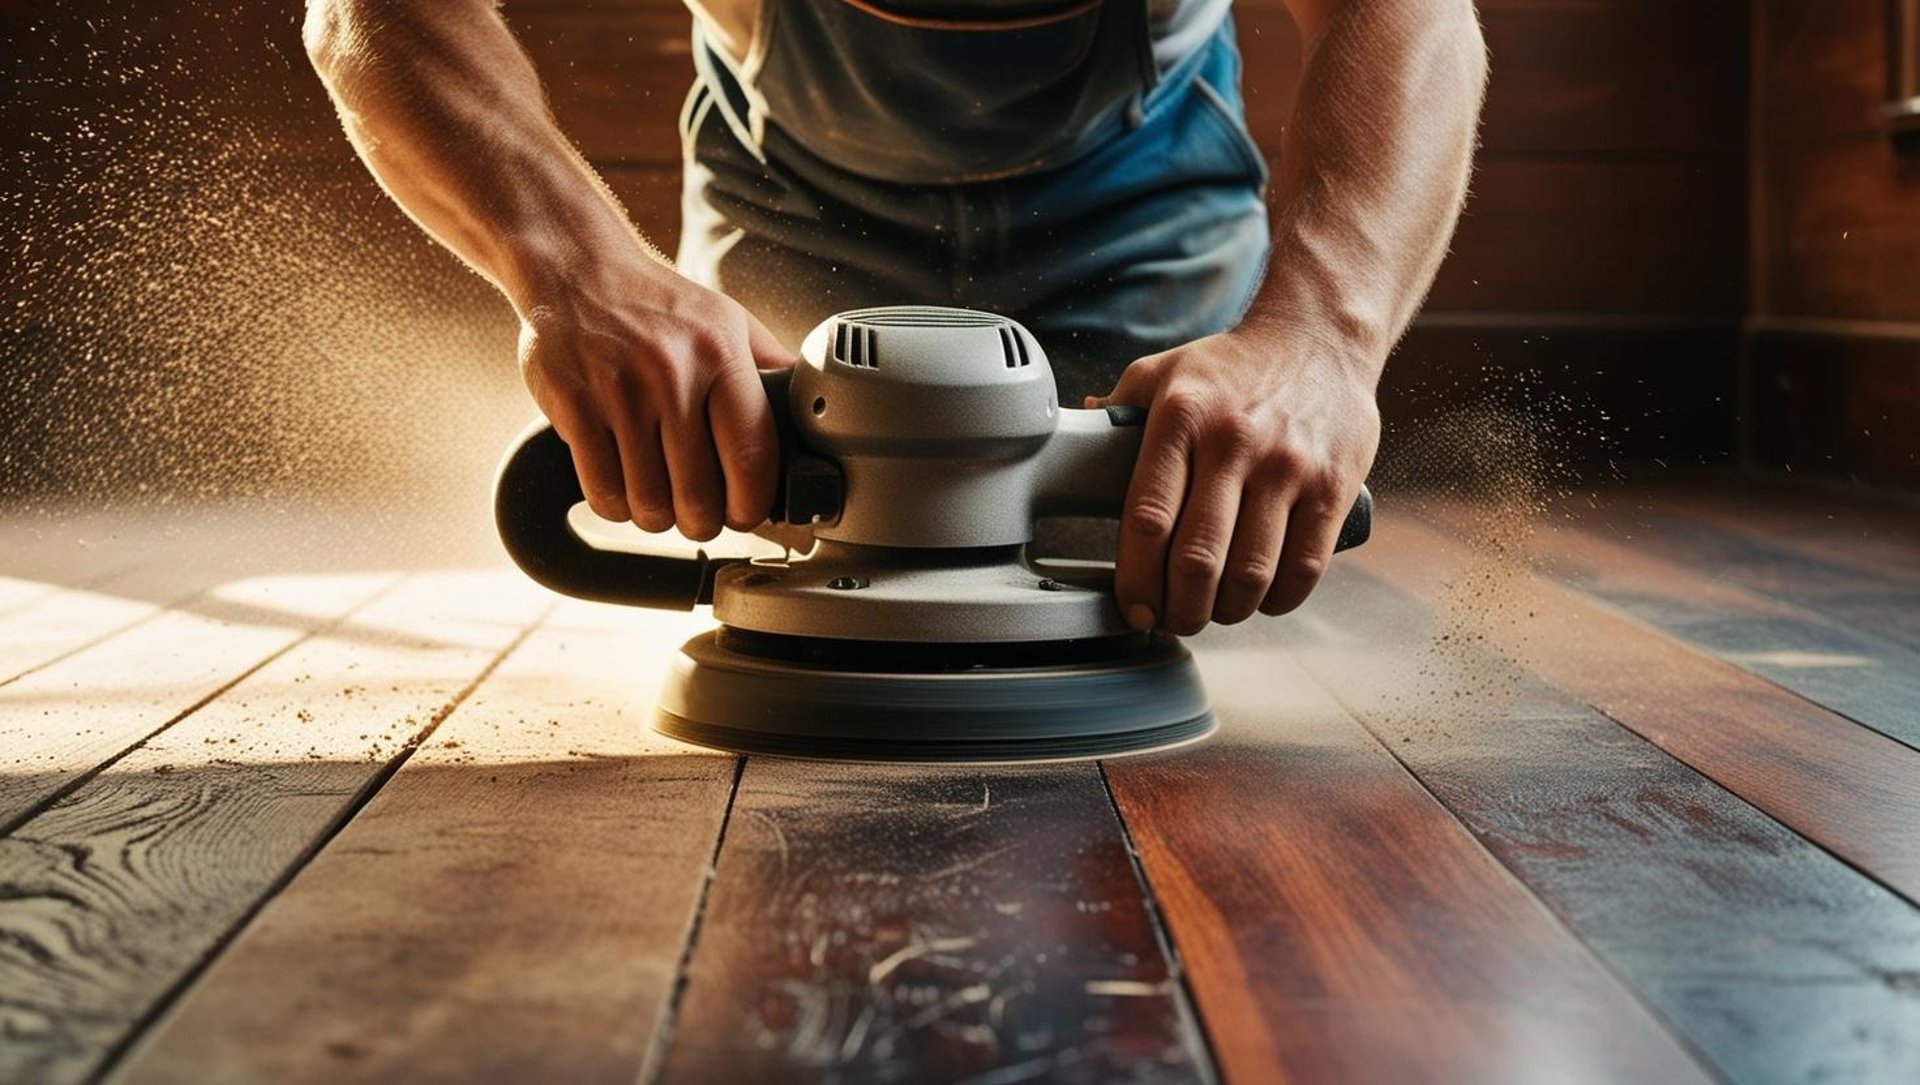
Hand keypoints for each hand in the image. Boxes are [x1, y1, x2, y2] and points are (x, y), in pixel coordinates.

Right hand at [517, 263, 789, 540]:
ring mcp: (619, 391)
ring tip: (659, 501)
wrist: (576, 268)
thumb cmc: (657, 304)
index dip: (752, 503)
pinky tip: (622, 488)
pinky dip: (615, 504)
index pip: (752, 454)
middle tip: (699, 514)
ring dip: (656, 517)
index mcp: (720, 353)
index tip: (746, 512)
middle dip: (702, 520)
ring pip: (648, 501)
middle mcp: (672, 372)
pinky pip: (602, 489)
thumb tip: (810, 411)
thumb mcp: (726, 320)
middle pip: (698, 493)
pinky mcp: (573, 406)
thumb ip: (768, 369)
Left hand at [1090, 328, 1379, 633]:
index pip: (1148, 517)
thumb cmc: (1234, 367)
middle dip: (1178, 609)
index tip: (1132, 606)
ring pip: (1250, 574)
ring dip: (1226, 612)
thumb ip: (1118, 410)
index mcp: (1181, 417)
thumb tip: (1076, 443)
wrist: (1321, 338)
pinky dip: (1276, 601)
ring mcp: (1287, 467)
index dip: (1135, 578)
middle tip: (1172, 618)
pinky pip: (1303, 569)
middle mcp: (1233, 442)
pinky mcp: (1332, 487)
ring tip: (1214, 610)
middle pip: (1196, 559)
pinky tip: (1260, 597)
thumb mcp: (1165, 371)